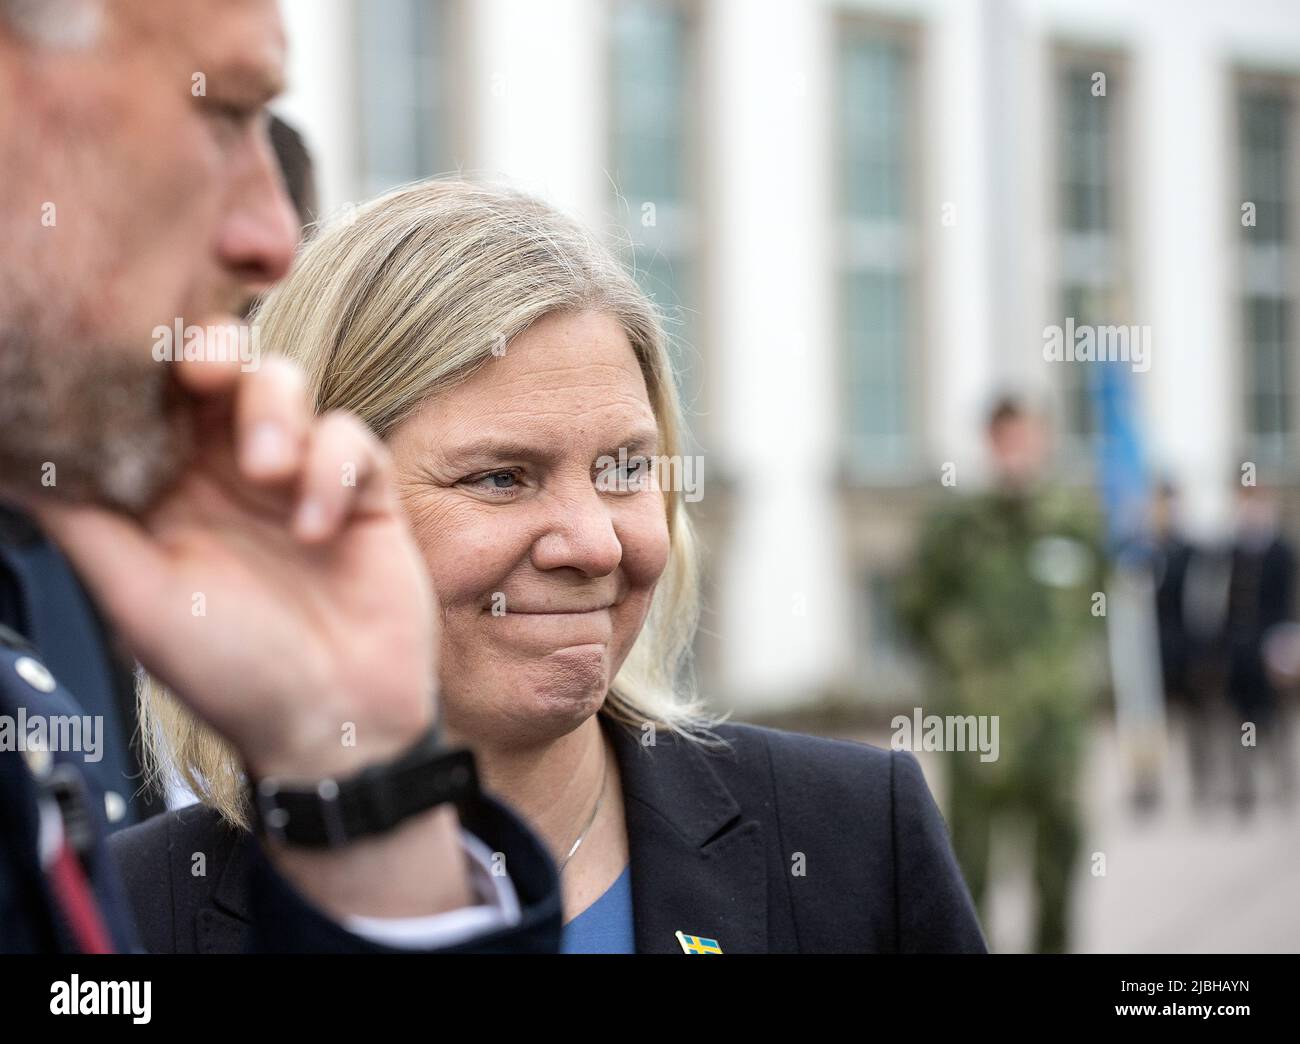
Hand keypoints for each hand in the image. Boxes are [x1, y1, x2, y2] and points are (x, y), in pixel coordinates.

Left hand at [31, 323, 437, 781]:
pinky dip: (333, 470)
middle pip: (219, 367)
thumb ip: (80, 522)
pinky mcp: (361, 491)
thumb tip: (11, 462)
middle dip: (212, 355)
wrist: (335, 725)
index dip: (139, 364)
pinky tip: (318, 529)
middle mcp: (227, 474)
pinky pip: (351, 438)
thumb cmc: (230, 674)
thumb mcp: (137, 598)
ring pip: (287, 383)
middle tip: (203, 378)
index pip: (147, 398)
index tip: (129, 355)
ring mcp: (297, 479)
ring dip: (275, 411)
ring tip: (268, 472)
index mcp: (166, 492)